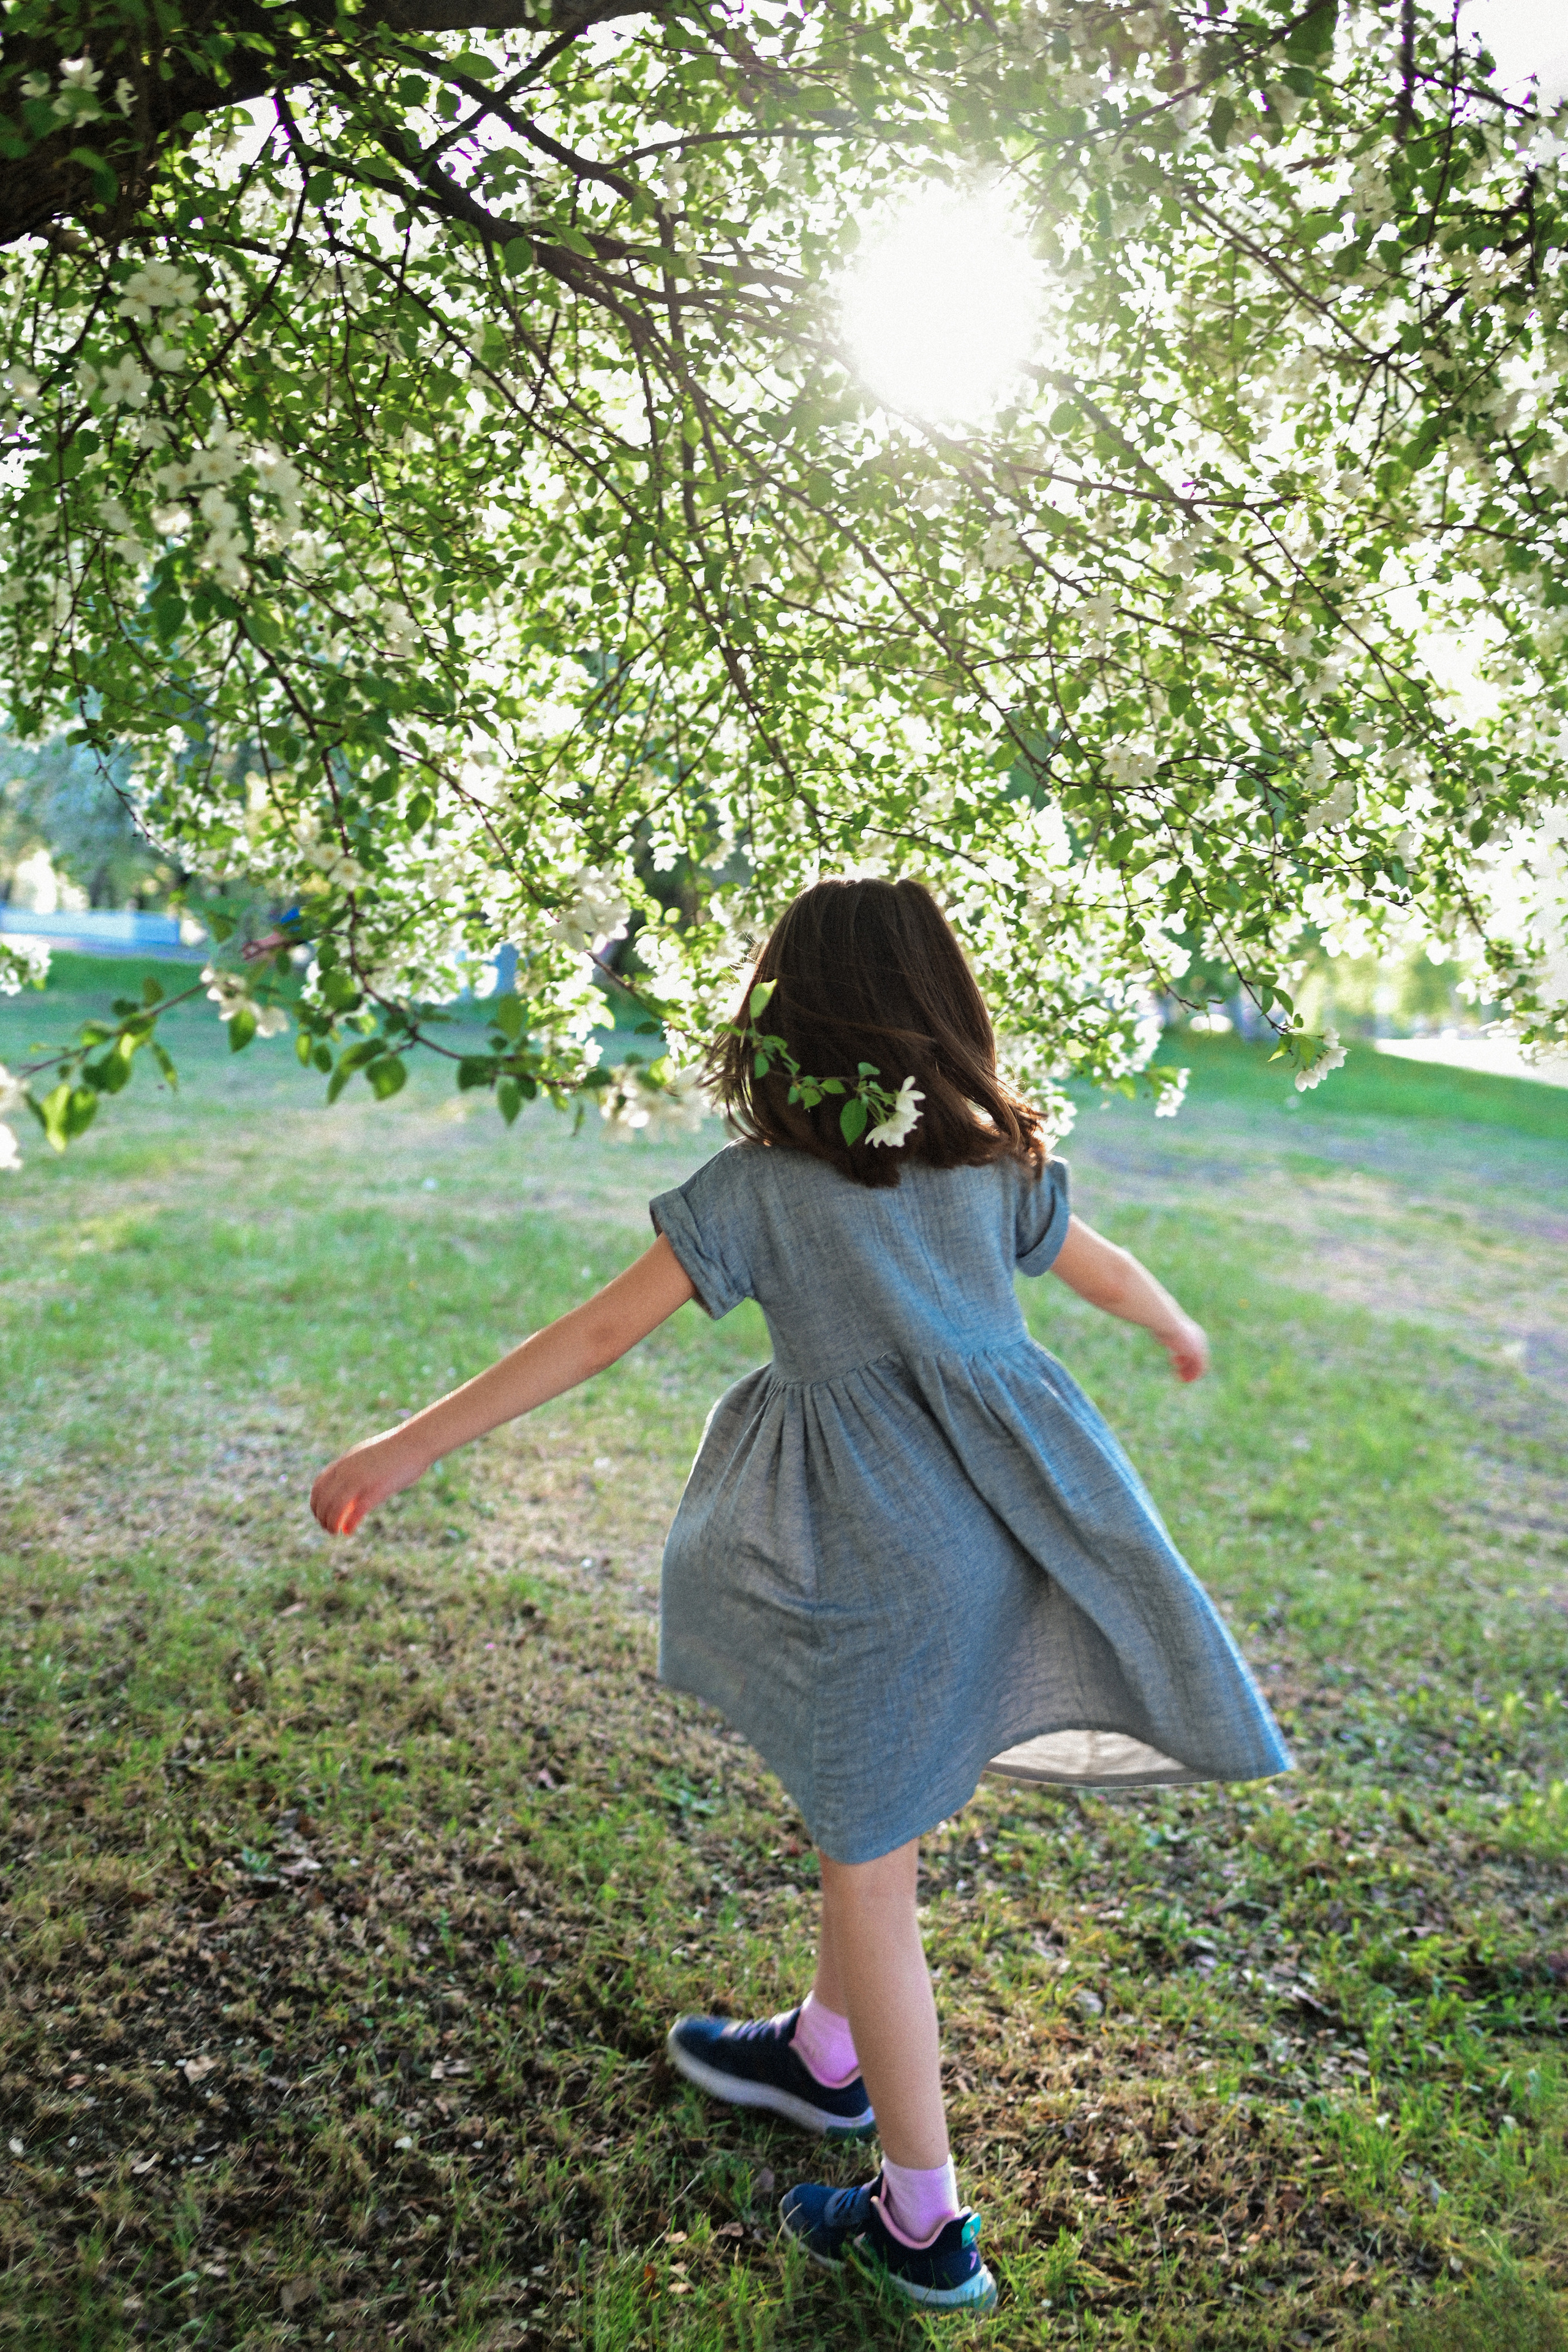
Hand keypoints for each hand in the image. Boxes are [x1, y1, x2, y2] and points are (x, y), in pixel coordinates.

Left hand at [310, 1427, 427, 1536]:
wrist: (414, 1442)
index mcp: (344, 1463)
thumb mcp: (365, 1455)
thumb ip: (353, 1468)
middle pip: (323, 1500)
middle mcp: (348, 1472)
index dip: (315, 1504)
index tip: (319, 1515)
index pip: (318, 1487)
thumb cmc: (393, 1450)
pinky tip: (349, 1531)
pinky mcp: (376, 1489)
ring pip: (335, 1508)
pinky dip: (349, 1523)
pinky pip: (356, 1511)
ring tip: (335, 1532)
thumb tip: (348, 1482)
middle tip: (327, 1528)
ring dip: (331, 1523)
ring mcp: (361, 1480)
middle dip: (321, 1517)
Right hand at [1160, 1316, 1209, 1382]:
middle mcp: (1200, 1340)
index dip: (1185, 1357)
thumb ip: (1165, 1332)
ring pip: (1199, 1366)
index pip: (1194, 1349)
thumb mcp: (1163, 1327)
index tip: (1173, 1360)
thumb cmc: (1162, 1324)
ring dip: (1190, 1374)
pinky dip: (1191, 1376)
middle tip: (1177, 1373)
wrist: (1168, 1323)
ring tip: (1179, 1378)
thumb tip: (1159, 1333)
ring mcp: (1200, 1347)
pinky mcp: (1198, 1354)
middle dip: (1188, 1367)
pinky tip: (1180, 1378)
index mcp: (1194, 1333)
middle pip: (1198, 1358)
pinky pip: (1199, 1370)